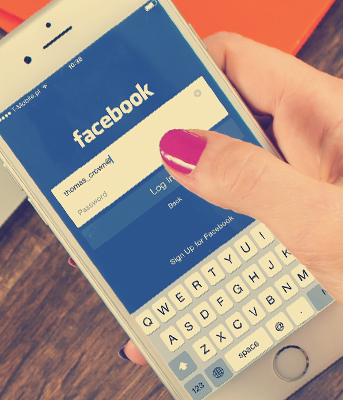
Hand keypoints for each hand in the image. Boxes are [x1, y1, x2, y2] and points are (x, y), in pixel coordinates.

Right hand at [87, 33, 342, 364]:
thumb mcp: (323, 220)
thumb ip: (250, 182)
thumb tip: (181, 149)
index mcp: (319, 116)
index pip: (231, 61)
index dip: (178, 68)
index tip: (130, 97)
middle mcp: (307, 150)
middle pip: (218, 129)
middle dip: (168, 158)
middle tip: (125, 188)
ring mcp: (302, 195)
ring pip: (224, 189)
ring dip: (184, 219)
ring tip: (144, 249)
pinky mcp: (299, 238)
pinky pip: (240, 235)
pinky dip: (208, 258)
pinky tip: (187, 289)